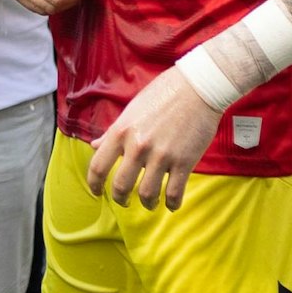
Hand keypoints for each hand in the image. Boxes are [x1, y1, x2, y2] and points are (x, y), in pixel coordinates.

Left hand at [86, 66, 222, 210]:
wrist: (198, 88)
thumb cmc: (163, 95)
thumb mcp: (131, 110)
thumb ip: (113, 132)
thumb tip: (95, 146)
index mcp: (121, 131)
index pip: (98, 166)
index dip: (94, 184)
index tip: (96, 191)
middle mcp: (138, 146)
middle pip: (121, 186)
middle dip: (120, 199)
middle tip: (124, 201)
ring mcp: (162, 155)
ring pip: (147, 194)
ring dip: (147, 204)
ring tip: (149, 204)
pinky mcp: (185, 161)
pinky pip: (175, 193)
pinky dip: (172, 204)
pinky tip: (172, 204)